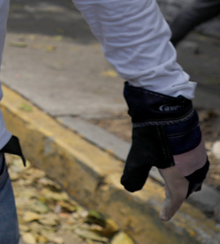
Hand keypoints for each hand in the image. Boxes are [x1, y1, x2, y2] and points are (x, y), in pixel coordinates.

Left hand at [120, 83, 209, 220]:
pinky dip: (190, 168)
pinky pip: (197, 162)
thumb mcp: (139, 156)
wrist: (167, 109)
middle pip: (189, 188)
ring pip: (196, 175)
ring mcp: (197, 156)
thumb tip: (128, 188)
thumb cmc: (152, 135)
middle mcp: (193, 169)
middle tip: (171, 200)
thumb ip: (134, 174)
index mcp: (179, 177)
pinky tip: (181, 162)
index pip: (177, 198)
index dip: (170, 208)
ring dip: (188, 181)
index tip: (164, 217)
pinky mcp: (197, 144)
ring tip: (178, 182)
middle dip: (180, 194)